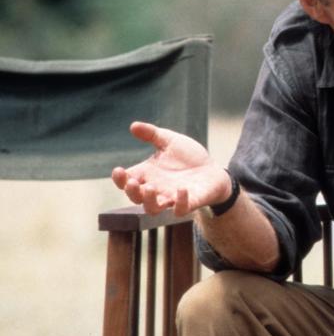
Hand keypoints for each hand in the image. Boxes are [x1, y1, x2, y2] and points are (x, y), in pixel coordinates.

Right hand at [110, 121, 228, 216]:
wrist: (213, 170)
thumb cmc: (189, 157)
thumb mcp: (170, 141)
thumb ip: (152, 134)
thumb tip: (133, 125)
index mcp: (148, 174)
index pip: (127, 180)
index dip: (120, 179)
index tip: (118, 170)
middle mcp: (156, 189)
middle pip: (136, 197)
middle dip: (131, 191)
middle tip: (133, 182)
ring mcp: (172, 198)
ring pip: (152, 209)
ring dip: (149, 201)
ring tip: (151, 188)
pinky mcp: (190, 203)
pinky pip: (181, 210)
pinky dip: (180, 202)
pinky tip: (181, 189)